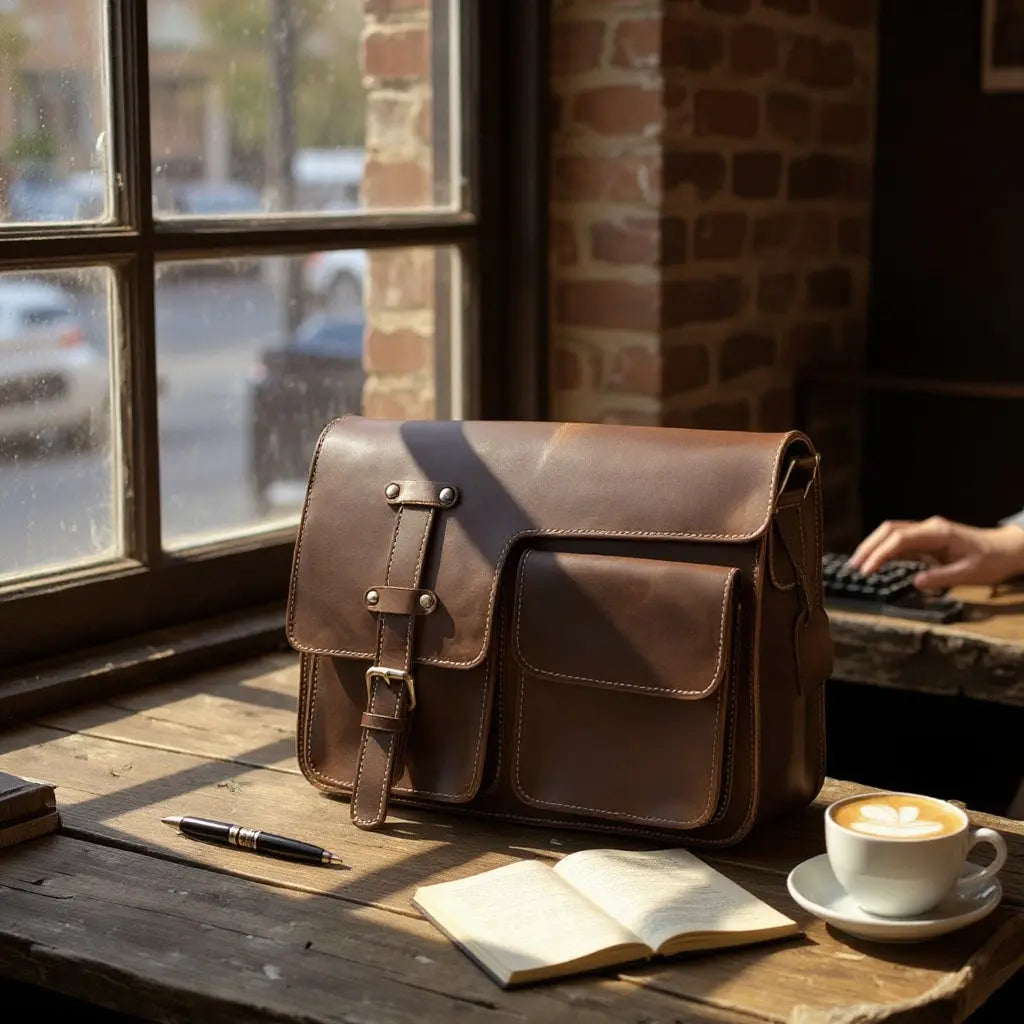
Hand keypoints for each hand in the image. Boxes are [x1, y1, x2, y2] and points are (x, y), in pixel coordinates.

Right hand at [848, 516, 1023, 589]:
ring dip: (874, 546)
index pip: (900, 538)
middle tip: (854, 565)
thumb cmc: (991, 561)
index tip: (867, 570)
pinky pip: (900, 541)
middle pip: (890, 529)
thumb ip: (942, 577)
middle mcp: (929, 528)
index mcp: (938, 533)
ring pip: (892, 533)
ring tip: (859, 565)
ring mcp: (927, 531)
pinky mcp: (927, 539)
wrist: (1006, 549)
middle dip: (869, 546)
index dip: (880, 553)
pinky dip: (885, 550)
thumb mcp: (969, 574)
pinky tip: (876, 562)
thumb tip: (915, 582)